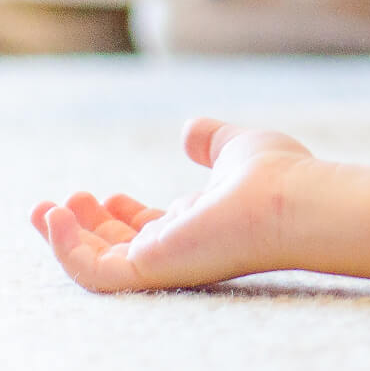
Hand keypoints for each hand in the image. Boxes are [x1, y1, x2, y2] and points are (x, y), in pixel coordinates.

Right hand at [30, 119, 314, 291]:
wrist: (293, 200)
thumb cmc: (279, 176)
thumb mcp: (237, 148)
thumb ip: (211, 141)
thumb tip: (188, 129)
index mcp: (201, 222)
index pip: (153, 229)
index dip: (123, 216)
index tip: (105, 195)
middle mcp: (182, 246)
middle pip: (123, 247)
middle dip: (88, 228)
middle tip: (65, 202)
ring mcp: (165, 260)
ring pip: (101, 263)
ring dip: (67, 239)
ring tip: (45, 209)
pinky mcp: (151, 268)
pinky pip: (94, 272)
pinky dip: (66, 249)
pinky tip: (57, 217)